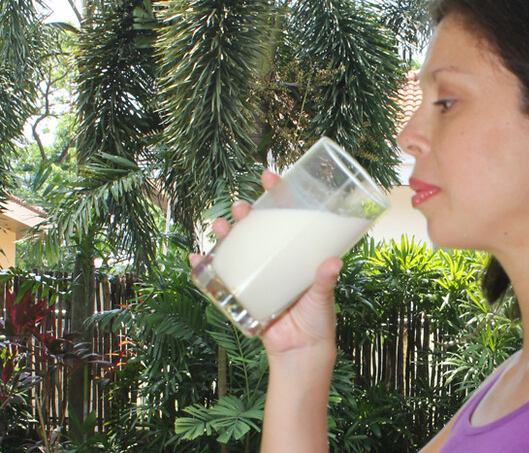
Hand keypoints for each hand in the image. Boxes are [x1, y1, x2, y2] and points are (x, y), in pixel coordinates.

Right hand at [188, 170, 341, 358]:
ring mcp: (257, 274)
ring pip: (237, 246)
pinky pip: (220, 276)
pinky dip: (205, 266)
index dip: (277, 194)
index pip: (286, 215)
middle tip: (242, 207)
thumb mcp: (322, 297)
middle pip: (257, 227)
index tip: (270, 176)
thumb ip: (324, 281)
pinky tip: (195, 258)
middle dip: (246, 213)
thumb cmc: (318, 320)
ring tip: (220, 226)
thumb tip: (332, 262)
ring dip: (224, 233)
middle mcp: (275, 259)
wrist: (301, 352)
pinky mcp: (243, 293)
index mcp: (295, 253)